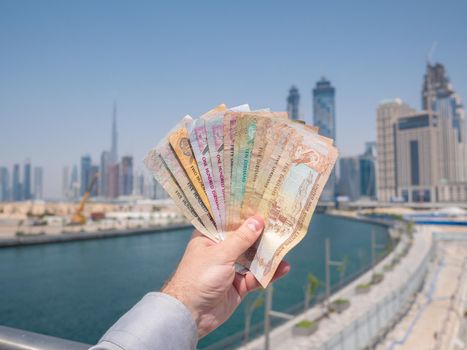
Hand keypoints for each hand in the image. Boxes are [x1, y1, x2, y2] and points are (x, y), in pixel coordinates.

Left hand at [161, 215, 290, 337]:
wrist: (191, 314)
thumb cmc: (199, 278)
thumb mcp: (221, 254)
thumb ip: (242, 238)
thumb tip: (257, 220)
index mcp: (209, 237)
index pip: (228, 221)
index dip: (243, 213)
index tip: (261, 204)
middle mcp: (219, 251)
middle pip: (244, 239)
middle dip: (260, 233)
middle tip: (280, 223)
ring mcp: (229, 268)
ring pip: (252, 258)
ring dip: (267, 253)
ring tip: (285, 244)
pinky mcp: (238, 285)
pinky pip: (256, 276)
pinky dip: (269, 272)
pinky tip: (283, 267)